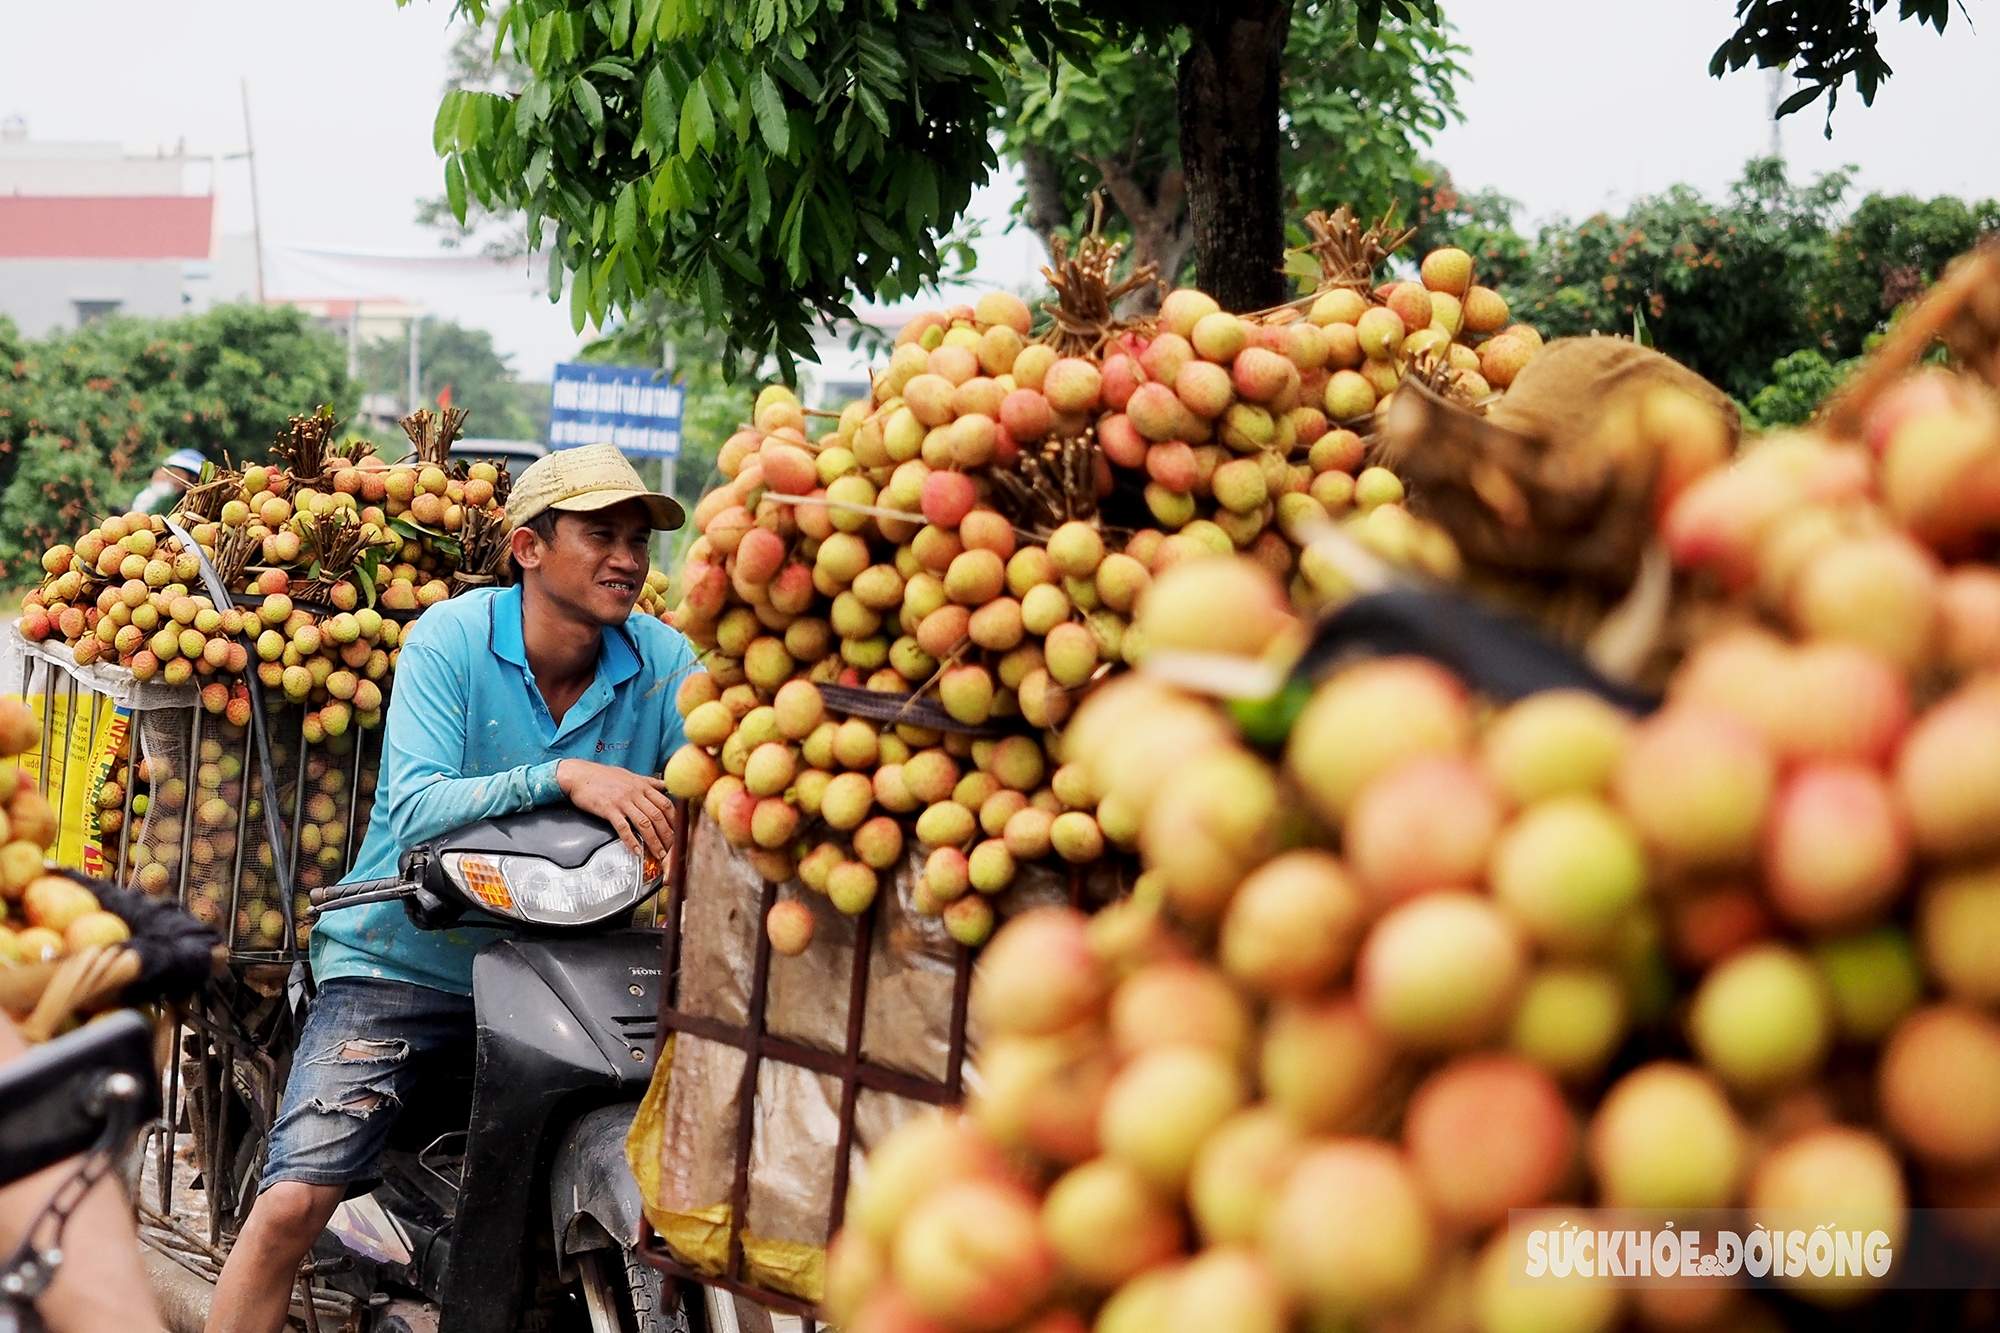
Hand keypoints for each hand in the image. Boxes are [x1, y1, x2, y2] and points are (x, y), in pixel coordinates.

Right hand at [557, 760, 677, 862]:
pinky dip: (631, 841)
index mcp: (643, 786)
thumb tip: (665, 785)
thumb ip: (649, 782)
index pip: (666, 804)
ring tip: (659, 854)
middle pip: (658, 816)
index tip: (679, 833)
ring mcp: (622, 801)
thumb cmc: (603, 776)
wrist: (579, 774)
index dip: (675, 820)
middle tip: (672, 850)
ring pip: (644, 823)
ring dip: (654, 841)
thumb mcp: (630, 775)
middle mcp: (635, 793)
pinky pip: (623, 827)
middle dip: (667, 835)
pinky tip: (636, 851)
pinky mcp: (608, 809)